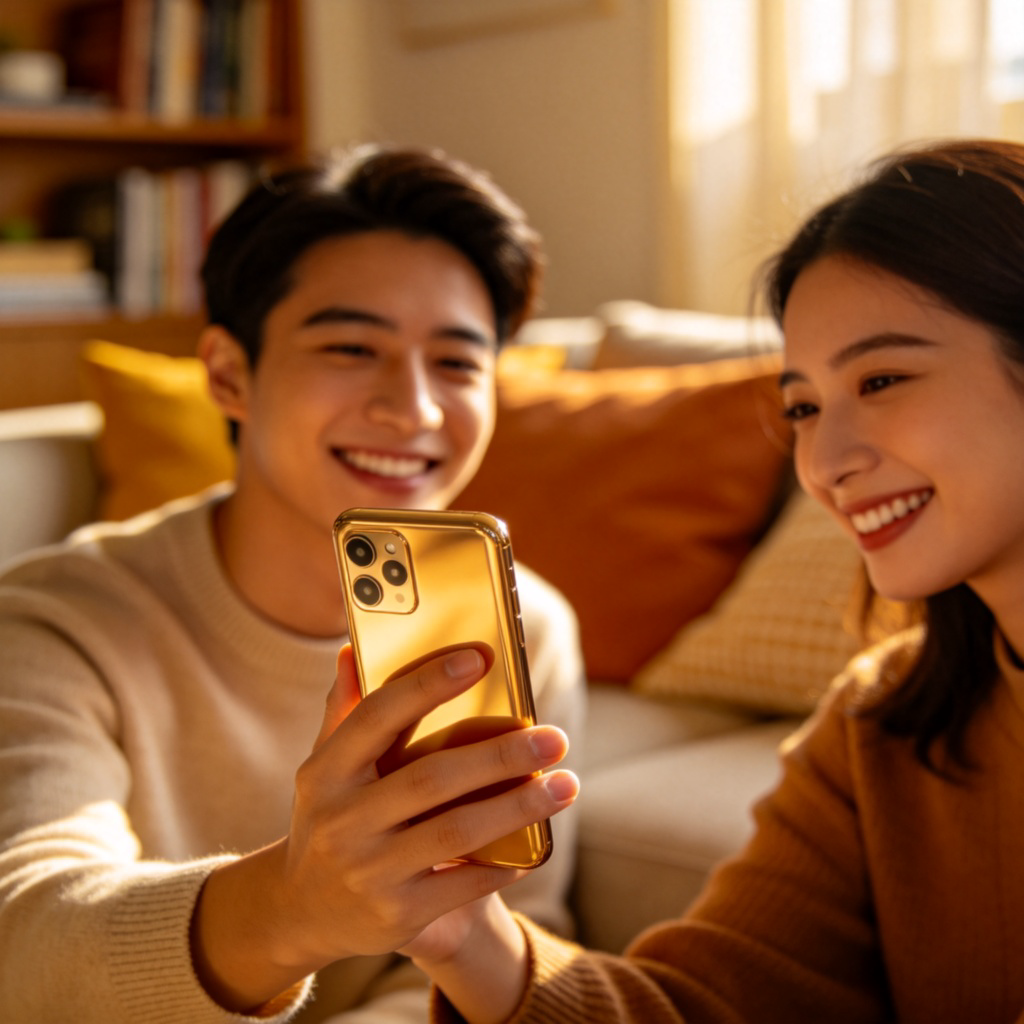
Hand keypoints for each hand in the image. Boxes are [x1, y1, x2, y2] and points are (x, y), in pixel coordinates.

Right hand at [191, 643, 576, 1012]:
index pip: (377, 716)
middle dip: (500, 755)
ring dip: (518, 806)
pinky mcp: (397, 915)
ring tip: (567, 785)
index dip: (428, 683)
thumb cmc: (329, 816)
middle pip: (432, 778)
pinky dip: (504, 863)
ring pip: (457, 832)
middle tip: (553, 737)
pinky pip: (463, 884)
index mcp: (325, 772)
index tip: (481, 656)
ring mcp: (368, 871)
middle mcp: (342, 821)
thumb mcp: (324, 767)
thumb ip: (345, 710)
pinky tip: (537, 845)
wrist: (301, 912)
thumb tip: (353, 650)